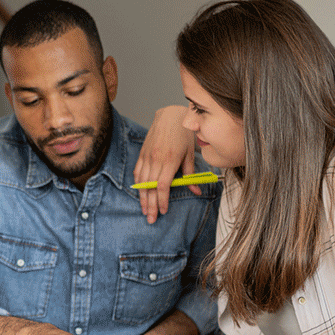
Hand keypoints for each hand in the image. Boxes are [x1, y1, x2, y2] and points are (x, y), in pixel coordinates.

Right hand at [135, 105, 197, 223]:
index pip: (162, 185)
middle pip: (150, 187)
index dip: (162, 200)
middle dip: (150, 205)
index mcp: (170, 160)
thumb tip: (196, 190)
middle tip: (151, 219)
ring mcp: (147, 157)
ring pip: (142, 182)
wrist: (170, 116)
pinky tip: (140, 193)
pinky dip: (138, 184)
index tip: (163, 211)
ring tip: (144, 210)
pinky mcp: (142, 154)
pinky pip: (137, 172)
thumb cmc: (182, 134)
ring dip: (142, 198)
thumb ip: (191, 174)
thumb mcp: (190, 154)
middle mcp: (156, 159)